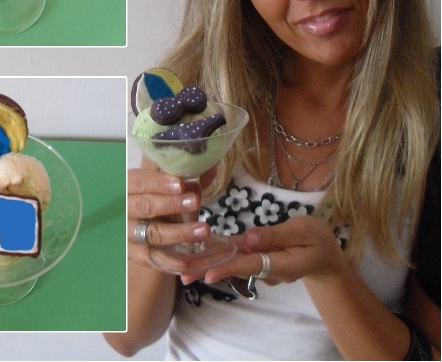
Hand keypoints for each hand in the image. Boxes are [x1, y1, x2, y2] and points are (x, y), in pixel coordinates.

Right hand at [128, 158, 213, 268]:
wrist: (136, 223)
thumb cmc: (153, 197)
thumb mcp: (163, 184)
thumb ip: (183, 175)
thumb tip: (209, 164)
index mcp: (127, 185)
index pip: (139, 181)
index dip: (159, 183)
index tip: (181, 184)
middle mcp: (123, 209)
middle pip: (144, 206)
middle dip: (171, 205)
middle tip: (195, 202)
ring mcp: (126, 233)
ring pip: (151, 234)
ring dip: (178, 232)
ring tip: (203, 230)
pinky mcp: (133, 254)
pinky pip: (151, 259)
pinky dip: (169, 261)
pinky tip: (188, 261)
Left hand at [181, 215, 345, 284]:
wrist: (324, 256)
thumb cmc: (318, 240)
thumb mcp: (303, 231)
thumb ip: (276, 235)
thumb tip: (250, 238)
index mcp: (280, 264)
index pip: (250, 266)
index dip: (228, 268)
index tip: (208, 274)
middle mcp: (266, 268)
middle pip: (234, 267)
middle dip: (208, 270)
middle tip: (182, 275)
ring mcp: (260, 264)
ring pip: (231, 262)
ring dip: (207, 264)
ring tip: (182, 267)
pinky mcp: (256, 255)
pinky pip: (236, 255)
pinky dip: (217, 254)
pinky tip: (198, 253)